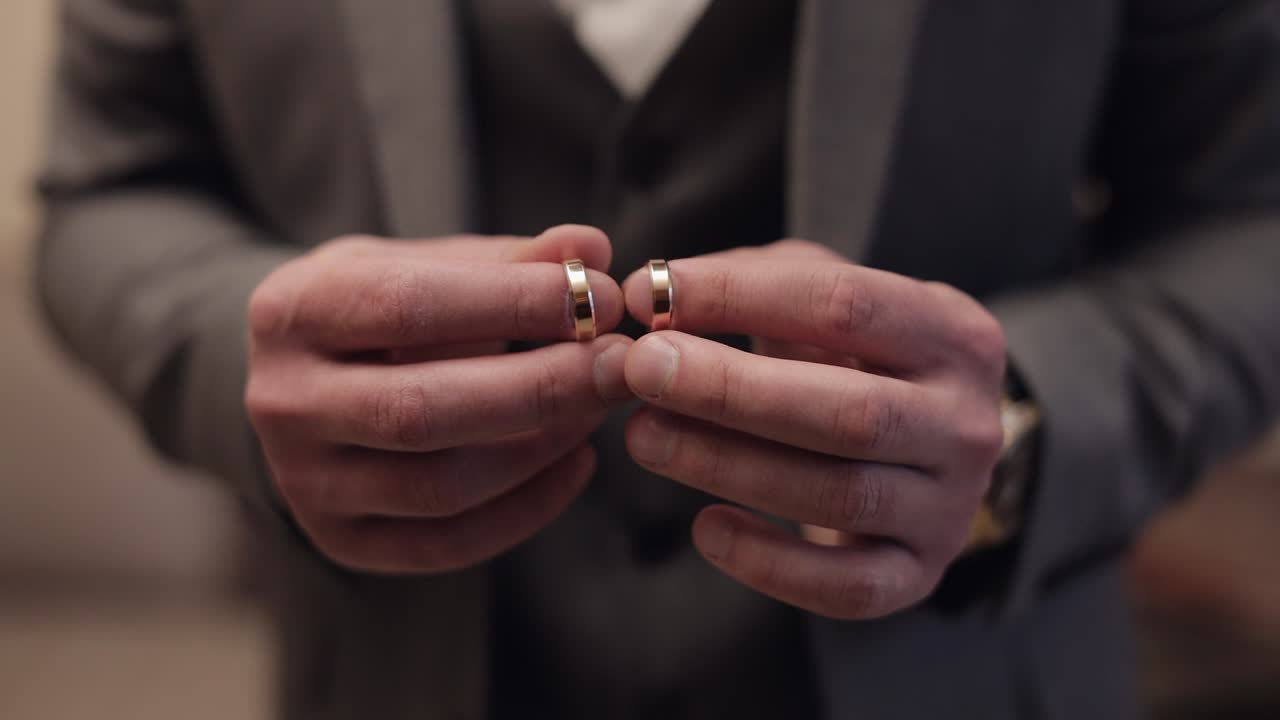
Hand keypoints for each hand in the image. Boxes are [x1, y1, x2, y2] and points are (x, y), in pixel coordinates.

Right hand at [245, 225, 631, 572]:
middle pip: (420, 410)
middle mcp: (284, 403)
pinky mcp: (344, 541)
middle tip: (620, 365)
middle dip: (540, 387)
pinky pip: (450, 543)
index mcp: (293, 311)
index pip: (405, 307)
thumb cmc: (381, 311)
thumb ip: (508, 260)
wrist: (306, 382)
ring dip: (541, 447)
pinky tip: (576, 460)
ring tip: (598, 405)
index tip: (598, 296)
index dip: (512, 302)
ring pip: (441, 486)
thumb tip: (589, 250)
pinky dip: (529, 507)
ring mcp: (306, 483)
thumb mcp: (426, 264)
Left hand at [621, 240, 1005, 618]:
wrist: (930, 447)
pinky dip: (768, 565)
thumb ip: (751, 282)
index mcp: (953, 335)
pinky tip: (704, 529)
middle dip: (730, 390)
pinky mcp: (918, 575)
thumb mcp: (827, 299)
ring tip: (644, 435)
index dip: (739, 297)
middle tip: (640, 370)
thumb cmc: (858, 358)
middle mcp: (965, 425)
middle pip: (849, 412)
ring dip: (728, 466)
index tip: (651, 294)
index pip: (846, 304)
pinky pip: (846, 588)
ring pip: (839, 497)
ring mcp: (949, 508)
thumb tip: (652, 295)